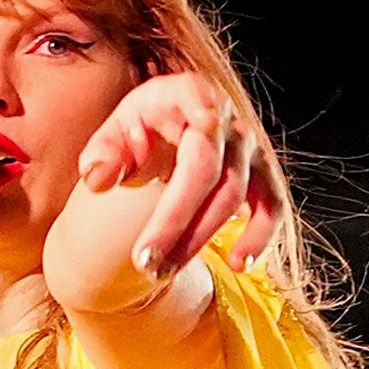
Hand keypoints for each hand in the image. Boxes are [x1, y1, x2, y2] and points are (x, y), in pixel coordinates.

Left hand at [69, 73, 280, 289]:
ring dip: (199, 240)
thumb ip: (103, 152)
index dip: (202, 119)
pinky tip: (239, 263)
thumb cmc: (141, 130)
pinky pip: (271, 205)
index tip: (198, 130)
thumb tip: (97, 180)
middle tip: (143, 264)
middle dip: (176, 223)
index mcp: (188, 94)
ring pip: (234, 195)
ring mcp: (249, 147)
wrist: (172, 130)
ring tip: (161, 274)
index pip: (198, 107)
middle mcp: (226, 118)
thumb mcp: (115, 131)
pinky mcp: (263, 173)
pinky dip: (259, 236)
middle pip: (209, 171)